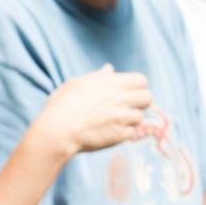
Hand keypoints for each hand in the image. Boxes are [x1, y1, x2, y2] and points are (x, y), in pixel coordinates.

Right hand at [32, 65, 150, 156]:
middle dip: (140, 102)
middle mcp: (121, 99)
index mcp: (111, 83)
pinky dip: (123, 134)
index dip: (136, 87)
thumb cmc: (61, 105)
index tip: (127, 92)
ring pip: (140, 117)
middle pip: (148, 97)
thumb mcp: (77, 84)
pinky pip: (132, 133)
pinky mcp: (120, 135)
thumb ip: (97, 77)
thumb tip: (109, 69)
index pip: (141, 80)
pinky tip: (108, 132)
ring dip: (130, 120)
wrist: (57, 131)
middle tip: (125, 107)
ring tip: (113, 122)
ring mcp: (123, 117)